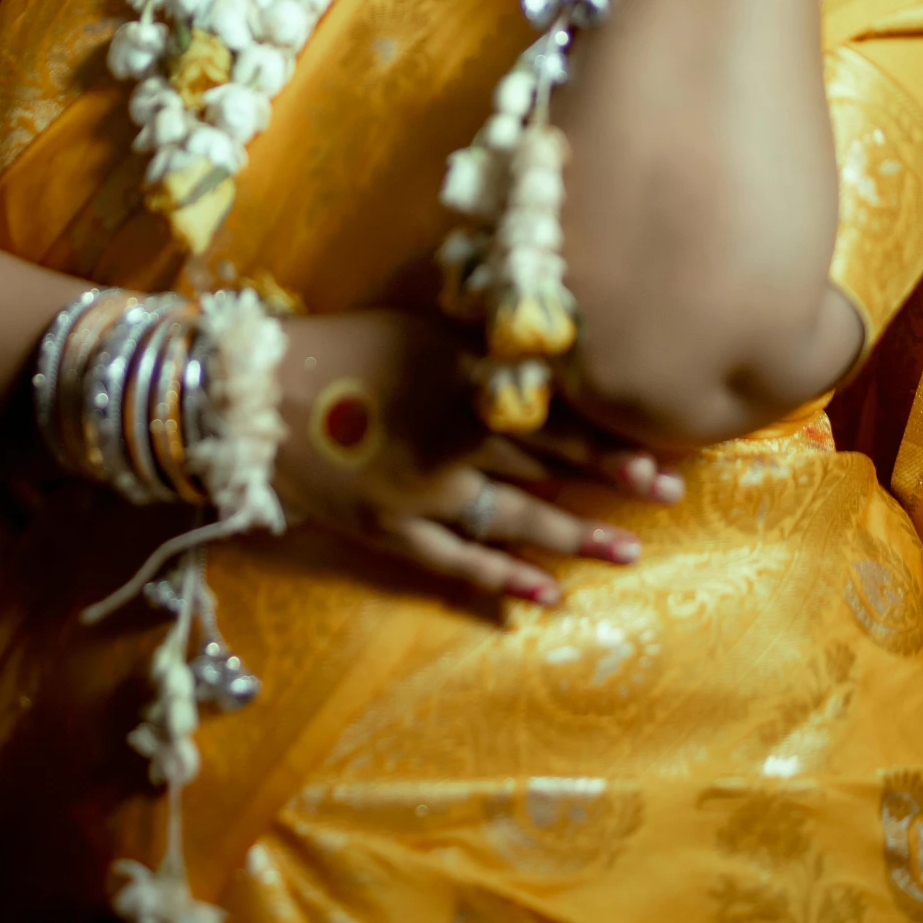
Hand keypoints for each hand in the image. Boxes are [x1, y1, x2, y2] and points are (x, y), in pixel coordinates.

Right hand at [274, 311, 682, 606]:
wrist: (255, 394)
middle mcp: (455, 439)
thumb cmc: (342, 347)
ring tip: (626, 552)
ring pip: (514, 518)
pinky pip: (457, 561)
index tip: (662, 450)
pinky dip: (502, 578)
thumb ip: (483, 352)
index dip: (609, 435)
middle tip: (667, 498)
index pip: (555, 413)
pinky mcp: (391, 530)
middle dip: (611, 483)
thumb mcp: (423, 329)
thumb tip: (546, 357)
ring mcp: (424, 492)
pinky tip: (545, 593)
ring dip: (572, 535)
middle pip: (548, 466)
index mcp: (465, 382)